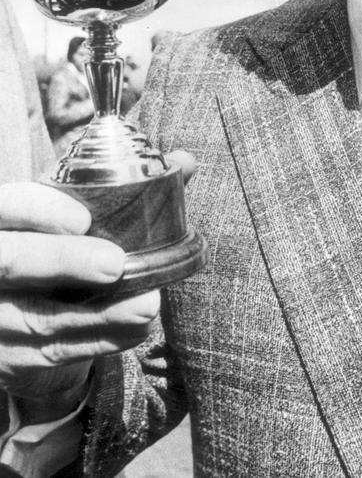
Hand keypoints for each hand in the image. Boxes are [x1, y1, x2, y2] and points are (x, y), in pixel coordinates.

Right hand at [0, 180, 159, 419]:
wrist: (18, 302)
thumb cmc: (57, 239)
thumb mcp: (69, 209)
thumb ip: (123, 186)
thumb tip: (185, 162)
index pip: (5, 206)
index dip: (39, 210)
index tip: (83, 218)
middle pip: (9, 261)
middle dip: (61, 261)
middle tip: (115, 264)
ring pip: (35, 317)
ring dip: (96, 315)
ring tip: (148, 304)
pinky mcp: (6, 358)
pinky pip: (51, 353)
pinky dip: (99, 341)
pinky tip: (137, 328)